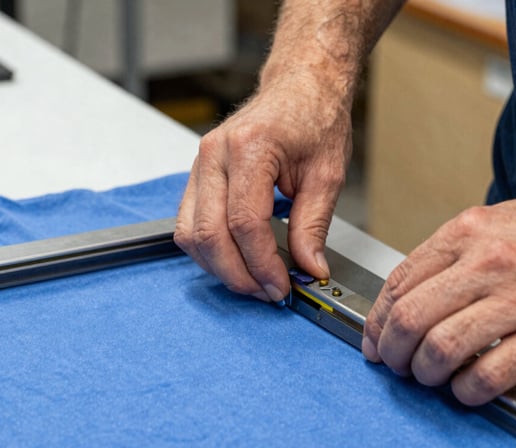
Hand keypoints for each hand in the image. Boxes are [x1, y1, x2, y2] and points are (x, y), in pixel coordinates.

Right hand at [174, 74, 351, 301]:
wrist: (299, 88)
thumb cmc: (314, 118)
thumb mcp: (327, 174)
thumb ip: (313, 225)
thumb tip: (309, 268)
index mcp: (250, 148)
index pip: (245, 223)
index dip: (262, 264)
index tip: (282, 285)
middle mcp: (215, 154)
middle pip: (210, 233)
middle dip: (238, 274)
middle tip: (267, 292)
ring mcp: (200, 163)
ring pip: (190, 233)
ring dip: (219, 267)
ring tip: (252, 281)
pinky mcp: (197, 174)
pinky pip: (188, 223)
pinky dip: (209, 250)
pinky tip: (235, 260)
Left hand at [363, 196, 515, 404]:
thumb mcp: (496, 222)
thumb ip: (450, 253)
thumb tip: (406, 294)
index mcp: (468, 231)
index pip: (400, 281)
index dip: (377, 319)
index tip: (374, 338)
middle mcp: (488, 263)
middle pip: (412, 317)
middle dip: (392, 350)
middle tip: (394, 363)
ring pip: (442, 348)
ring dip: (424, 373)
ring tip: (428, 376)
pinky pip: (488, 375)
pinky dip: (466, 391)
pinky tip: (466, 388)